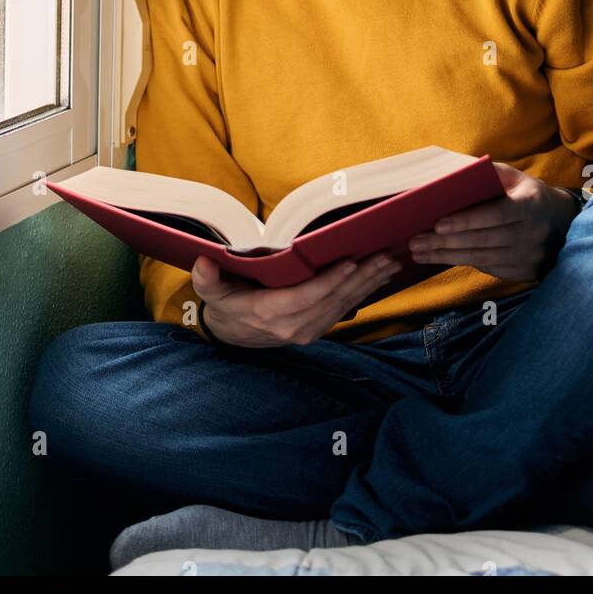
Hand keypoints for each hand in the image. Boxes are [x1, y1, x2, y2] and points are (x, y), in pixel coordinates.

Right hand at [191, 250, 403, 347]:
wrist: (230, 337)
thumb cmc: (225, 308)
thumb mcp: (212, 295)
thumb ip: (208, 281)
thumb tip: (203, 263)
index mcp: (270, 314)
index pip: (306, 297)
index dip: (330, 281)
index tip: (350, 262)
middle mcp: (293, 326)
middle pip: (333, 300)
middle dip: (361, 278)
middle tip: (385, 256)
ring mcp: (306, 331)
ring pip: (343, 306)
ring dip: (368, 285)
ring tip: (389, 263)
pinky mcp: (315, 330)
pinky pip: (342, 311)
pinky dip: (361, 293)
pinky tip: (378, 278)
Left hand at [407, 162, 578, 282]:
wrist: (563, 224)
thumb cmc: (528, 194)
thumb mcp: (515, 178)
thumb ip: (487, 174)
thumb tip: (451, 173)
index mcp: (530, 204)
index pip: (497, 214)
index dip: (468, 220)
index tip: (439, 223)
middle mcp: (532, 233)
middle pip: (484, 240)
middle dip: (446, 242)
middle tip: (416, 241)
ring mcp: (528, 256)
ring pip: (482, 258)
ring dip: (446, 256)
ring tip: (418, 253)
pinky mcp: (522, 272)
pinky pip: (486, 267)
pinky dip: (460, 262)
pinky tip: (437, 258)